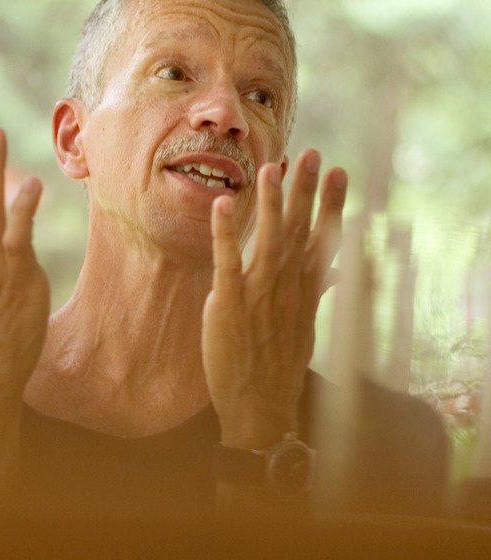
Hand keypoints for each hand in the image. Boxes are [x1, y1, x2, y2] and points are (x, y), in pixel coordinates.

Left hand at [202, 149, 346, 447]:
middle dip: (307, 191)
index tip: (338, 171)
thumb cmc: (278, 364)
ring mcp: (258, 294)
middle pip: (299, 230)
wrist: (259, 406)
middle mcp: (286, 286)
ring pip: (268, 239)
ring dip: (270, 203)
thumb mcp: (304, 325)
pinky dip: (225, 232)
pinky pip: (227, 262)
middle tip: (313, 154)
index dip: (329, 204)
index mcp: (304, 289)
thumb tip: (335, 268)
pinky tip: (222, 204)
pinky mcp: (228, 303)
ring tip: (272, 167)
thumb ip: (316, 291)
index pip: (321, 238)